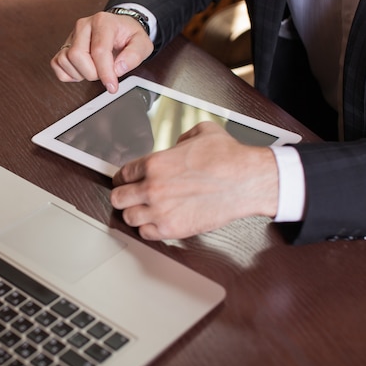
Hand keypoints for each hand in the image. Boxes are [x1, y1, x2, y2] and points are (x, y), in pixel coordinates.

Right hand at [50, 12, 153, 92]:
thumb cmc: (128, 36)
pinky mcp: (64, 46)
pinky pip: (57, 64)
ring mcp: (71, 35)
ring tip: (95, 69)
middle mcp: (83, 25)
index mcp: (103, 21)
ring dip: (81, 74)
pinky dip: (68, 74)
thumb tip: (118, 69)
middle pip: (77, 55)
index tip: (112, 86)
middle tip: (105, 73)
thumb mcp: (142, 43)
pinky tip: (82, 71)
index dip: (105, 73)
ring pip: (65, 60)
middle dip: (92, 72)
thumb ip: (134, 56)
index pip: (99, 51)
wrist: (120, 28)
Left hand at [110, 121, 278, 239]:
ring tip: (143, 211)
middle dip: (124, 195)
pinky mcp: (172, 228)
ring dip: (134, 213)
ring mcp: (160, 210)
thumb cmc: (228, 158)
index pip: (122, 174)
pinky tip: (155, 222)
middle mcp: (153, 187)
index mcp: (155, 163)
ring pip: (128, 217)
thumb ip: (182, 137)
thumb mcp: (202, 132)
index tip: (127, 181)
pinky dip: (148, 229)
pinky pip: (145, 233)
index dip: (124, 178)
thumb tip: (177, 145)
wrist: (247, 181)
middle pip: (118, 197)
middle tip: (130, 196)